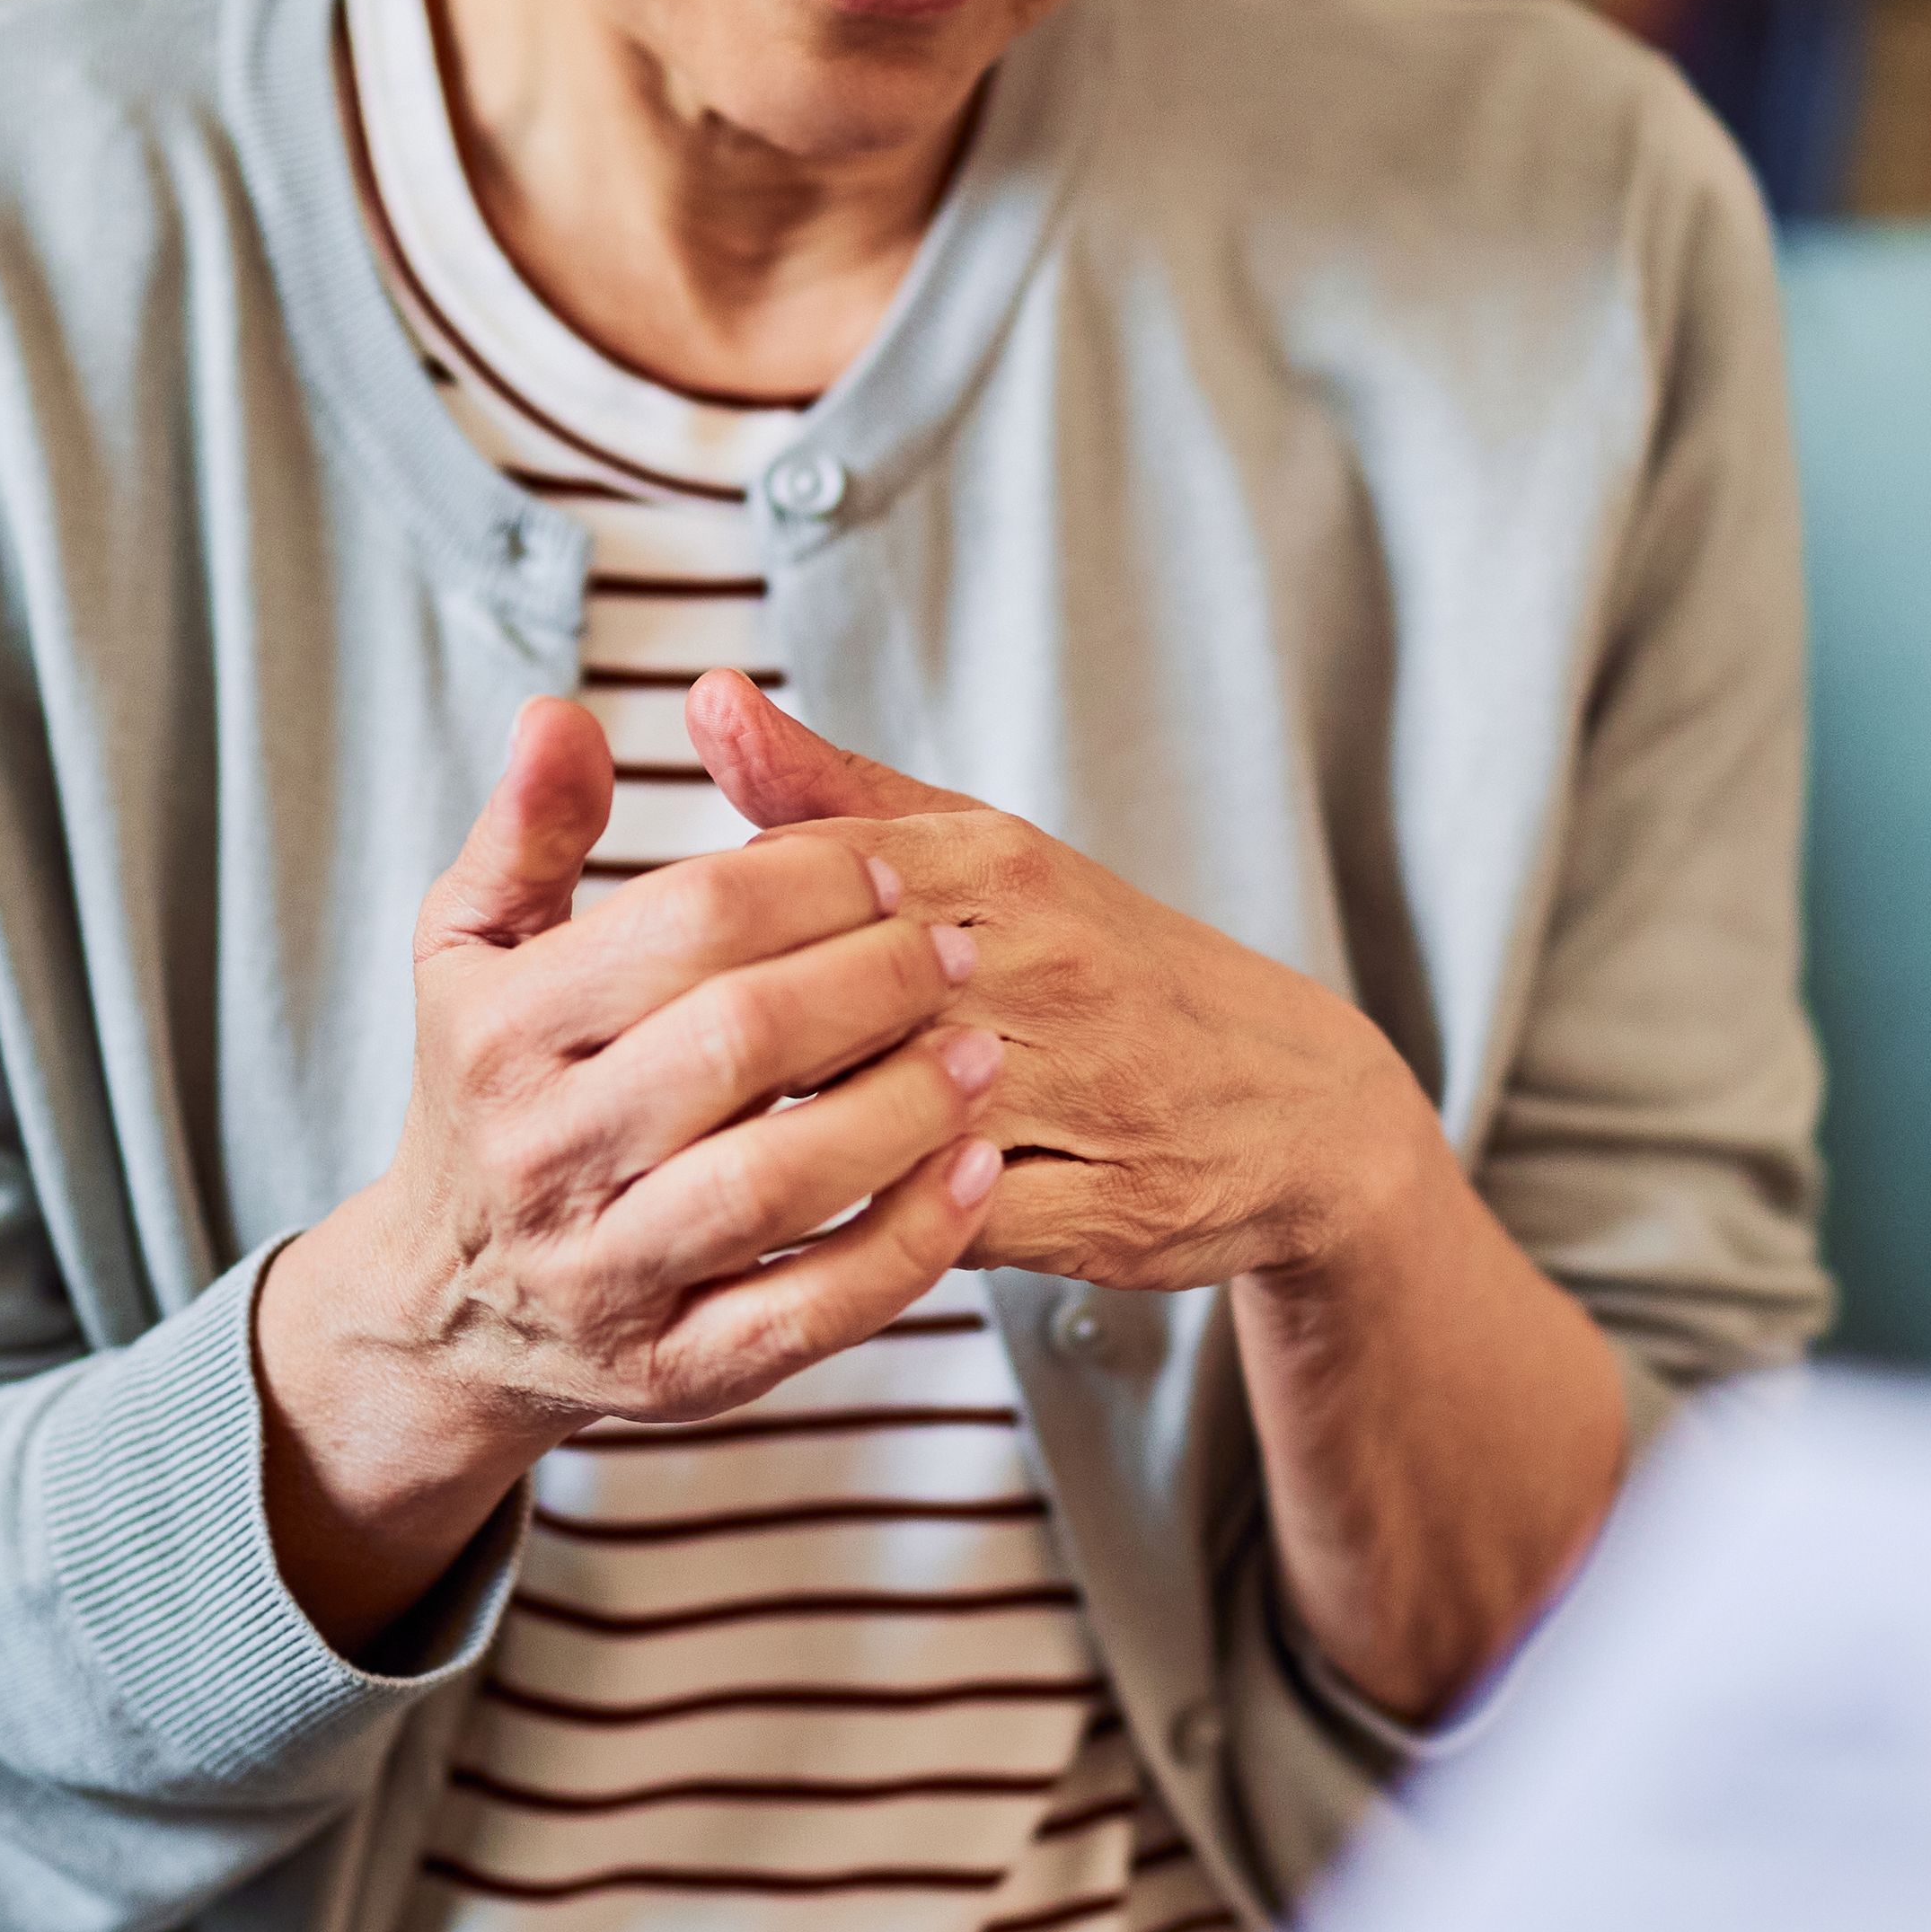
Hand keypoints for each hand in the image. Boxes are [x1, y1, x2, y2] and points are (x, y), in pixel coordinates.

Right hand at [258, 698, 1006, 1639]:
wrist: (446, 1306)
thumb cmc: (489, 1092)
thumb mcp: (472, 952)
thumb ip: (527, 831)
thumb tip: (562, 714)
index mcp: (500, 1033)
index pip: (682, 926)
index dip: (807, 883)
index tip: (887, 869)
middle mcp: (543, 1156)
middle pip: (738, 1044)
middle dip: (871, 983)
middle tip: (956, 952)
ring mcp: (608, 1275)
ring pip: (776, 1183)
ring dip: (902, 1111)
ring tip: (982, 1053)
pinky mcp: (676, 1374)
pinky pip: (809, 1313)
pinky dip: (908, 1244)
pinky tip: (977, 1176)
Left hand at [689, 677, 1434, 1294]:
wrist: (1299, 1107)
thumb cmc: (1100, 969)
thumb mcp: (981, 857)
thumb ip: (833, 792)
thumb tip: (704, 693)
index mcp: (1002, 866)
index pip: (799, 886)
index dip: (700, 947)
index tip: (630, 987)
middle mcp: (1044, 969)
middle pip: (826, 1009)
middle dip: (726, 1055)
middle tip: (638, 1089)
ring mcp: (1079, 1095)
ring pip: (880, 1124)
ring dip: (783, 1152)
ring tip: (697, 1164)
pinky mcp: (1097, 1212)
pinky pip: (942, 1230)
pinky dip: (867, 1234)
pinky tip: (802, 1237)